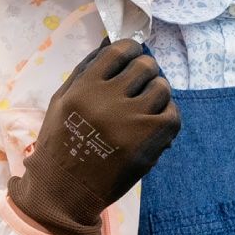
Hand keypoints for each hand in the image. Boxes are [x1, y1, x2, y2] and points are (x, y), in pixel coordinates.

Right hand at [7, 36, 180, 234]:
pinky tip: (153, 124)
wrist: (64, 191)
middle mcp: (108, 100)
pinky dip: (166, 116)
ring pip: (162, 88)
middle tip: (141, 85)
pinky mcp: (148, 141)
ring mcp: (131, 120)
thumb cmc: (61, 143)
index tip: (134, 56)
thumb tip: (110, 43)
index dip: (131, 49)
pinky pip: (172, 114)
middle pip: (145, 67)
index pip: (119, 51)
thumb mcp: (62, 101)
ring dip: (157, 94)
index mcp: (84, 87)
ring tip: (146, 107)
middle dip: (145, 72)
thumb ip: (85, 70)